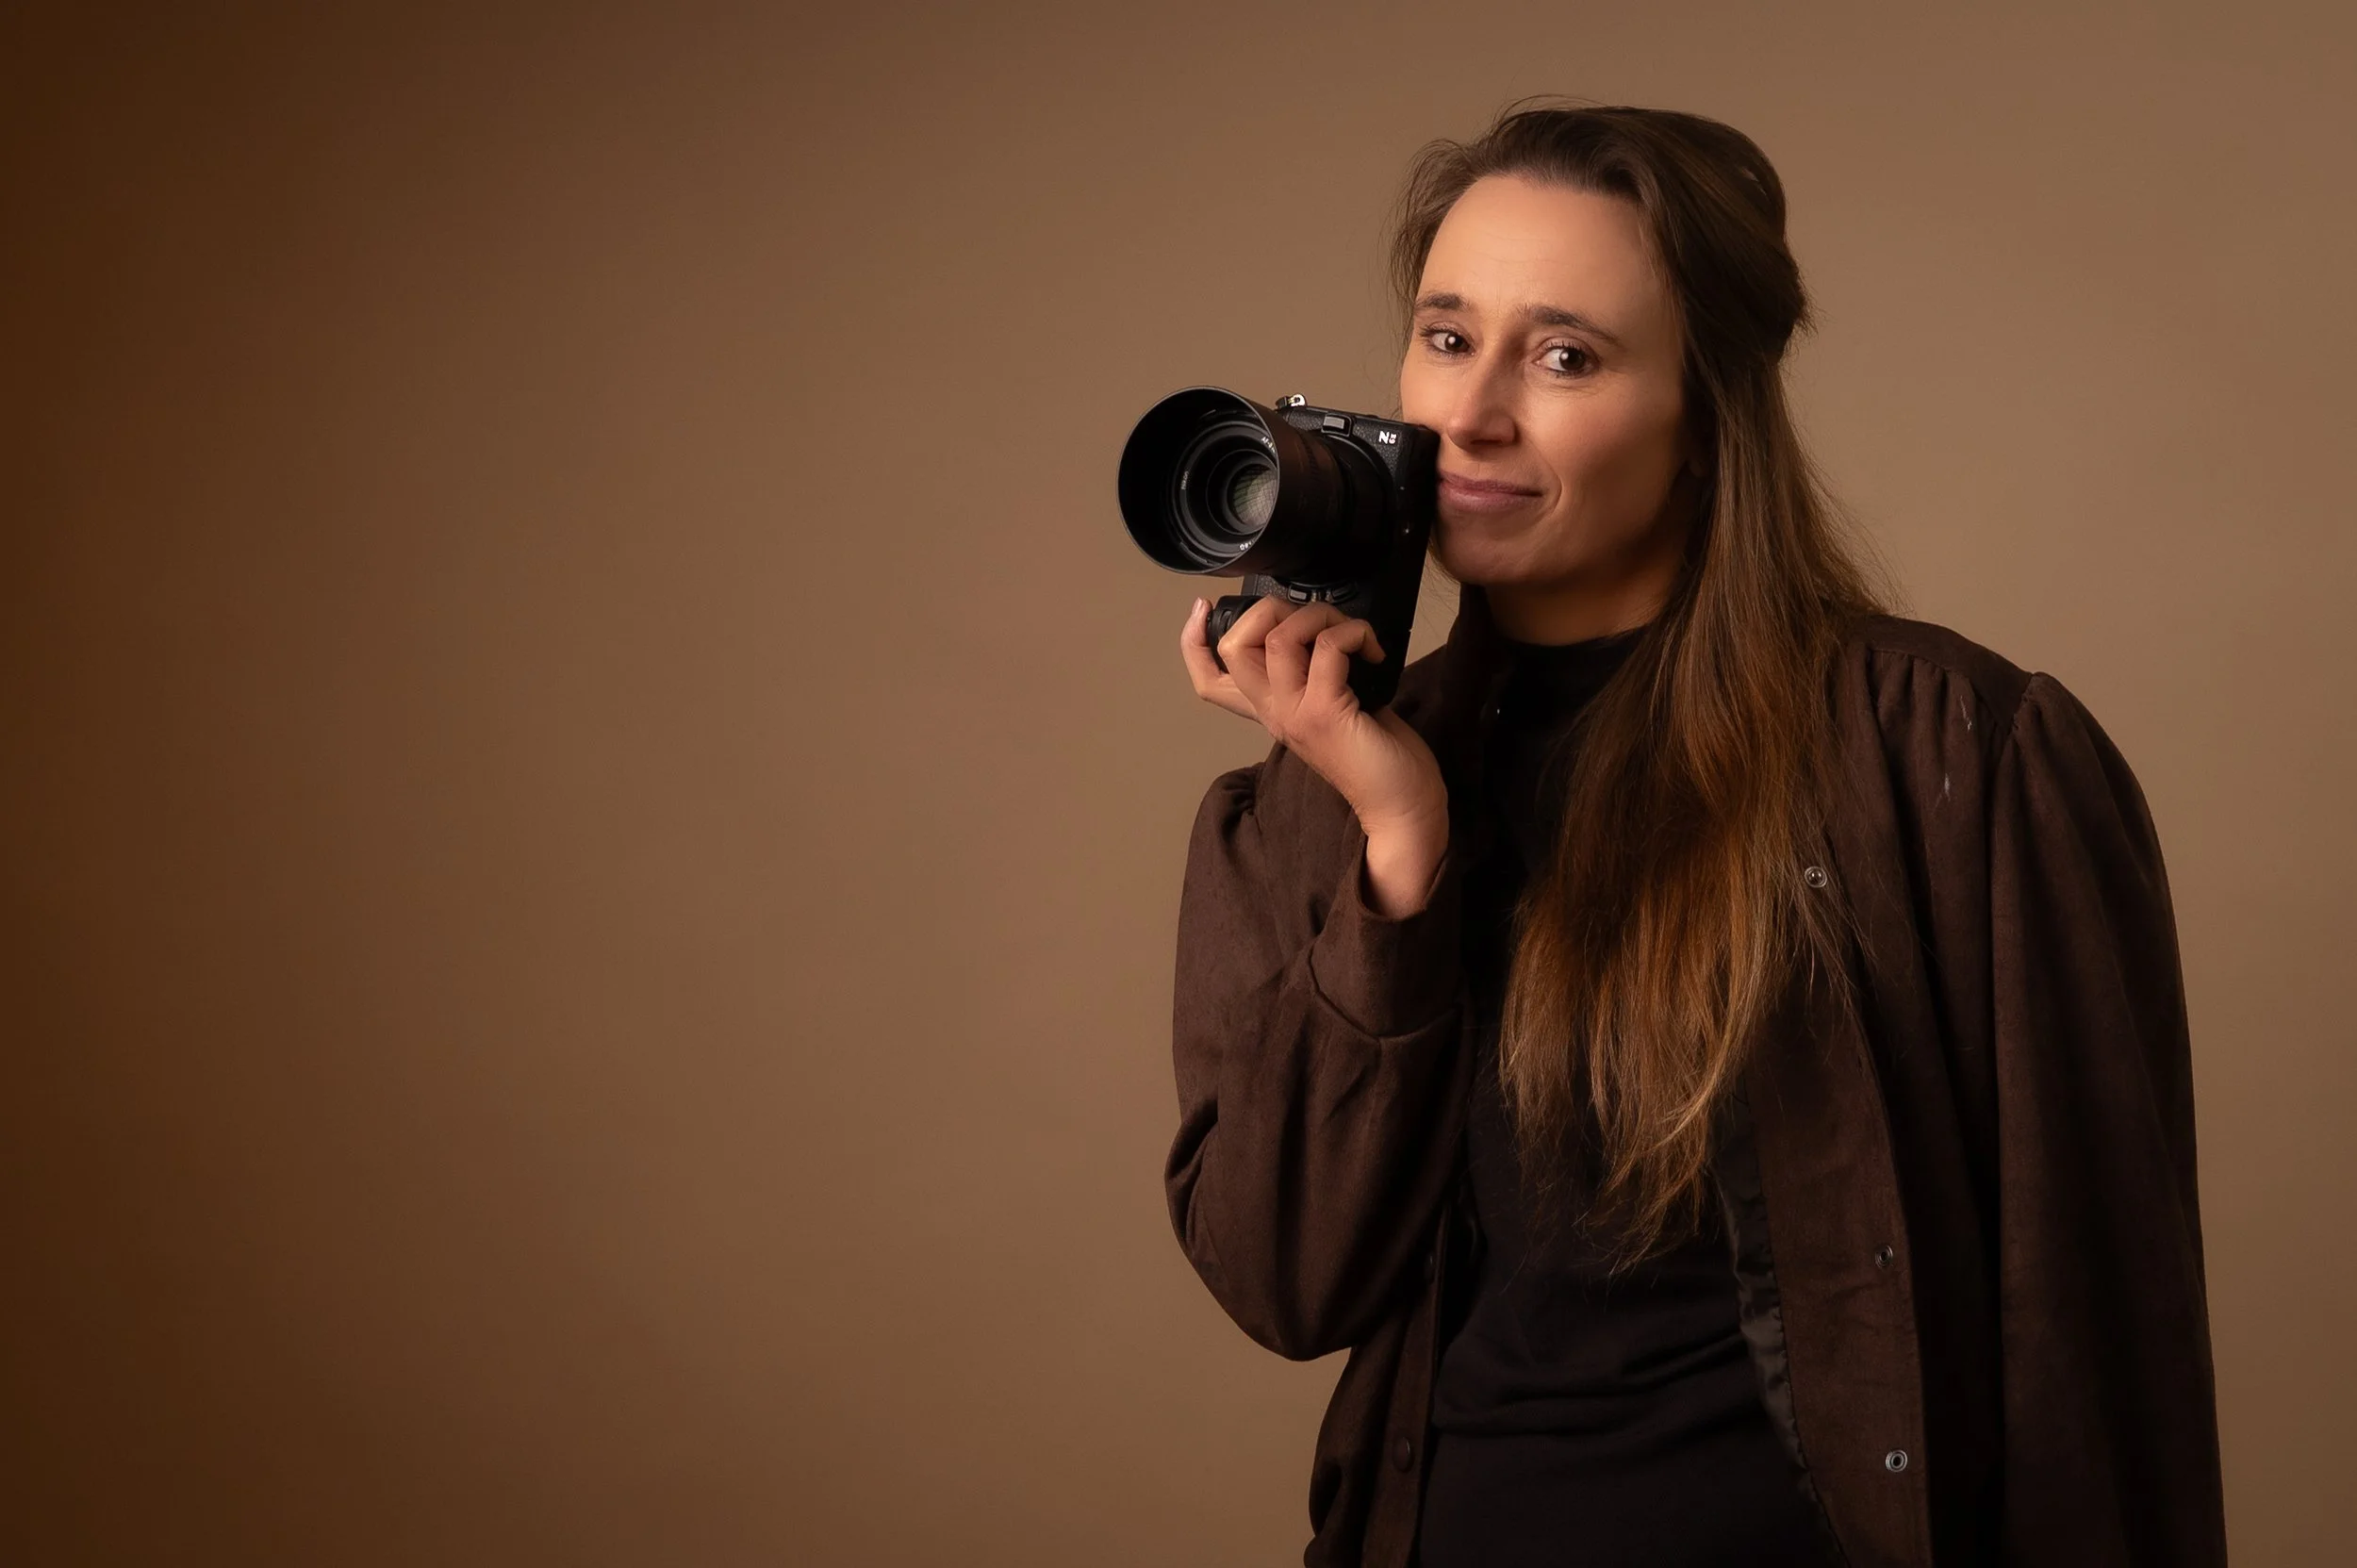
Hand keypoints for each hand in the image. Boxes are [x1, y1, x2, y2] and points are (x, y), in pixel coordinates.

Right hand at [1179, 596, 1448, 915]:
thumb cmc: (1376, 757)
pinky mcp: (1326, 712)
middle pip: (1234, 646)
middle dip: (1272, 608)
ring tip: (1353, 633)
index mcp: (1270, 711)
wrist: (1400, 808)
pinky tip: (1374, 651)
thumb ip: (1314, 675)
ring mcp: (1295, 713)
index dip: (1193, 640)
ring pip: (1278, 637)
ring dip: (1321, 617)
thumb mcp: (1333, 708)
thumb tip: (1322, 630)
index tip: (1204, 607)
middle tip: (1319, 620)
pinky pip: (1328, 648)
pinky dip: (1354, 633)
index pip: (1208, 680)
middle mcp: (1273, 712)